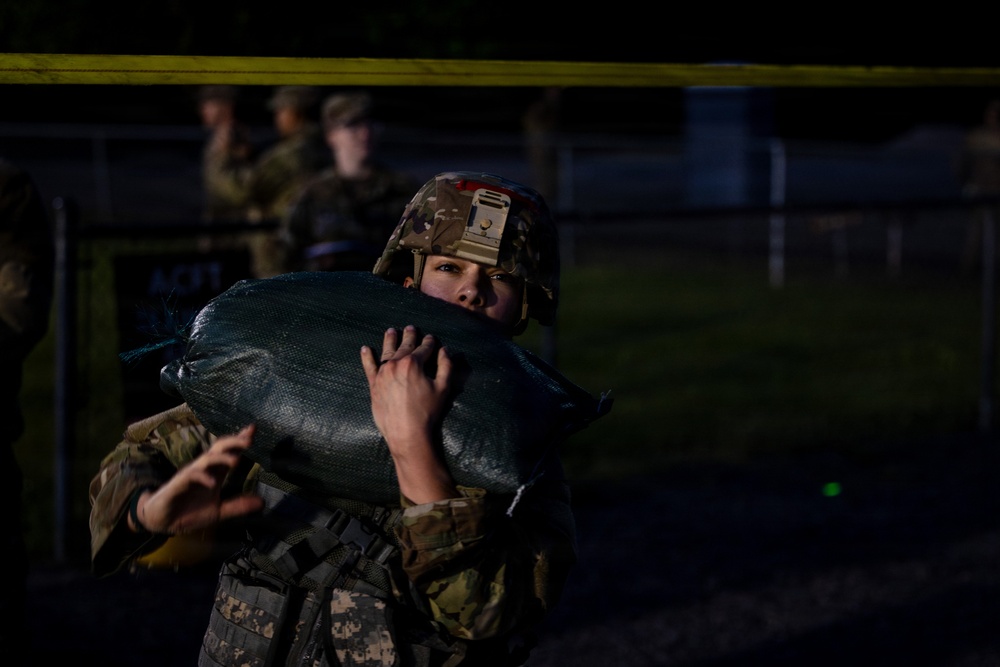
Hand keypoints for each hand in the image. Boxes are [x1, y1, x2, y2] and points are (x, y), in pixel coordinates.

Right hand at [131, 425, 263, 534]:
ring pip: (206, 459)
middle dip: (234, 441)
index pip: (230, 452)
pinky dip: (202, 477)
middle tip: (249, 439)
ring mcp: (190, 475)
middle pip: (219, 448)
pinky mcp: (178, 484)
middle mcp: (204, 469)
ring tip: (236, 461)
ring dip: (221, 458)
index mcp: (214, 473)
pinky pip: (190, 476)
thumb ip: (238, 506)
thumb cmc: (189, 512)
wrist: (162, 522)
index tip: (253, 430)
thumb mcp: (218, 512)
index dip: (240, 440)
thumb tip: (262, 502)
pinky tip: (212, 483)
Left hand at [360, 326, 457, 502]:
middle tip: (411, 328)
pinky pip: (369, 367)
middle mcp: (396, 364)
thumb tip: (445, 351)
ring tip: (391, 331)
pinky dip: (366, 358)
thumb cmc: (427, 412)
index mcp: (414, 363)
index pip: (424, 347)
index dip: (430, 342)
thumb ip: (446, 366)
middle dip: (410, 336)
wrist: (407, 434)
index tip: (432, 338)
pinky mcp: (374, 385)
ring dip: (390, 340)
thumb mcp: (444, 388)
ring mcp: (382, 374)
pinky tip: (365, 349)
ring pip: (386, 352)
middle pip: (405, 346)